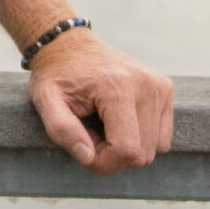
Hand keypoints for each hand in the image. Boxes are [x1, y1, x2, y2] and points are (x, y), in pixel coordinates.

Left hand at [27, 32, 172, 173]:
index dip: (102, 162)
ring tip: (103, 124)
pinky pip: (162, 138)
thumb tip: (87, 157)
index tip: (82, 146)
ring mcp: (159, 86)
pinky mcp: (165, 89)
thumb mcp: (45, 100)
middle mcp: (146, 85)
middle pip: (141, 155)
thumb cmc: (56, 76)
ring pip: (154, 149)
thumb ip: (61, 130)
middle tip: (90, 132)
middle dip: (113, 155)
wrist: (70, 46)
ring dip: (126, 147)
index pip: (126, 150)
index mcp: (117, 88)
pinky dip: (140, 137)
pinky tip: (119, 120)